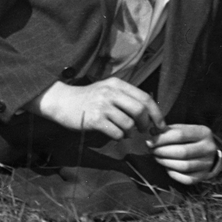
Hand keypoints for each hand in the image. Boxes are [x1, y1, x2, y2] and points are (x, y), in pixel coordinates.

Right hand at [28, 78, 165, 139]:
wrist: (61, 102)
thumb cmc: (87, 99)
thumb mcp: (106, 90)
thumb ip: (126, 97)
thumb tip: (150, 114)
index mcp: (116, 84)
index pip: (145, 98)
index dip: (157, 114)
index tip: (160, 125)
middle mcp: (110, 92)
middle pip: (140, 110)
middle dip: (145, 124)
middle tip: (142, 130)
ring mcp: (101, 105)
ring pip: (128, 124)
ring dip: (130, 133)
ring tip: (124, 133)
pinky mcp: (94, 119)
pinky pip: (116, 133)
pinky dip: (118, 137)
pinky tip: (113, 134)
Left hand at [149, 124, 220, 184]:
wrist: (207, 153)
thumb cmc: (189, 139)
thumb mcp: (181, 129)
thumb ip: (167, 130)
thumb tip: (152, 132)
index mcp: (203, 133)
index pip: (179, 135)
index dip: (161, 139)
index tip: (149, 142)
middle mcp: (209, 148)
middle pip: (182, 152)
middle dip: (162, 151)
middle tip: (151, 150)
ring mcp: (208, 164)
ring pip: (184, 166)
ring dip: (165, 162)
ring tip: (157, 157)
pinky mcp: (204, 176)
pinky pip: (186, 179)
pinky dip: (173, 174)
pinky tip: (167, 167)